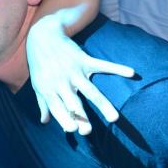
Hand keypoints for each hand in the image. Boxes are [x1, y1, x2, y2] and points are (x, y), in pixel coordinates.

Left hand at [26, 14, 134, 134]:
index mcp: (49, 90)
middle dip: (81, 117)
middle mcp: (61, 82)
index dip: (64, 119)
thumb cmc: (40, 64)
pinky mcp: (84, 60)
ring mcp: (74, 72)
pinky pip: (102, 66)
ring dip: (102, 105)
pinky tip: (131, 73)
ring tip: (114, 118)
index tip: (73, 130)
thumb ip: (43, 103)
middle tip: (88, 131)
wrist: (43, 36)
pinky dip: (117, 68)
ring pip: (91, 91)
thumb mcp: (37, 84)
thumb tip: (45, 122)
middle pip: (74, 103)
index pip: (57, 108)